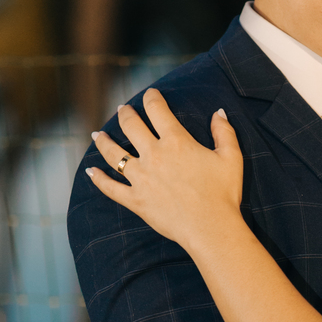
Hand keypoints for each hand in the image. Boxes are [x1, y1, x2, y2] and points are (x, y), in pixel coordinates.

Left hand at [87, 89, 243, 257]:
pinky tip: (90, 171)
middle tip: (122, 109)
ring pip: (114, 154)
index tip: (150, 94)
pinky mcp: (135, 200)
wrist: (210, 228)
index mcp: (176, 141)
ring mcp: (141, 178)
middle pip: (131, 126)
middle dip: (125, 113)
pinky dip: (98, 179)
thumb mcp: (231, 158)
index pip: (157, 110)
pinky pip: (110, 187)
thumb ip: (224, 132)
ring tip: (97, 134)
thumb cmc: (223, 193)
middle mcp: (154, 155)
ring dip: (103, 141)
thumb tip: (218, 112)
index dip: (152, 98)